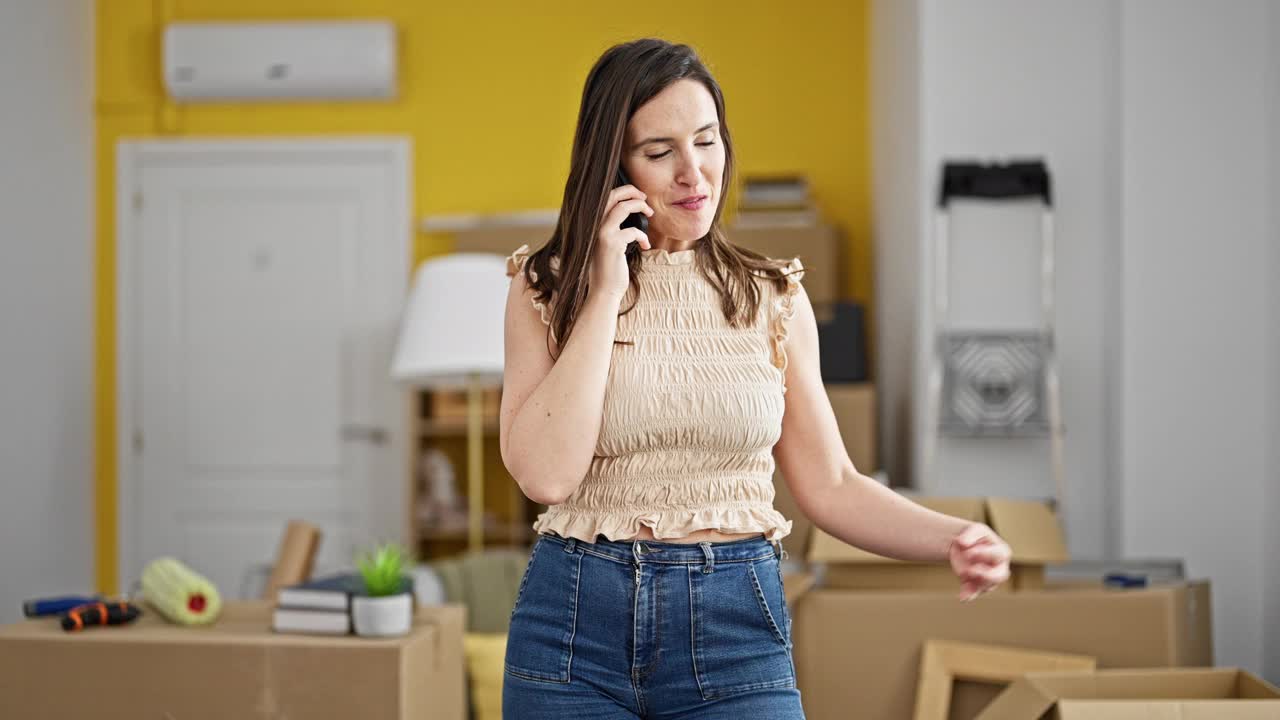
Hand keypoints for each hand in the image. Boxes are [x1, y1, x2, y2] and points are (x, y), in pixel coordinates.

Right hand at [591, 184, 652, 299]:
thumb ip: (612, 228)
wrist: (604, 291)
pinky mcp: (612, 244)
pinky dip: (643, 237)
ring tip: (650, 213)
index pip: (606, 198)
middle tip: (645, 197)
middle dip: (631, 191)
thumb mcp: (607, 245)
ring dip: (640, 207)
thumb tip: (628, 212)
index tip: (637, 196)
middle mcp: (594, 226)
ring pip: (623, 207)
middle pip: (612, 195)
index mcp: (592, 224)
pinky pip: (634, 231)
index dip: (623, 191)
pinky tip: (645, 246)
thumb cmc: (608, 269)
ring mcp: (602, 234)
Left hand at [948, 523, 1010, 601]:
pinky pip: (974, 593)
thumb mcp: (975, 530)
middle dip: (986, 575)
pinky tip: (962, 597)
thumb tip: (962, 543)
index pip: (997, 554)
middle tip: (971, 570)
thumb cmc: (974, 537)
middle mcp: (1000, 568)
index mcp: (1002, 551)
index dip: (984, 554)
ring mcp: (989, 579)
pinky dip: (968, 595)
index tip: (968, 552)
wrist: (963, 546)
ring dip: (976, 584)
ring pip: (988, 586)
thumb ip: (970, 535)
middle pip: (1000, 576)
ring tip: (962, 575)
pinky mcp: (977, 586)